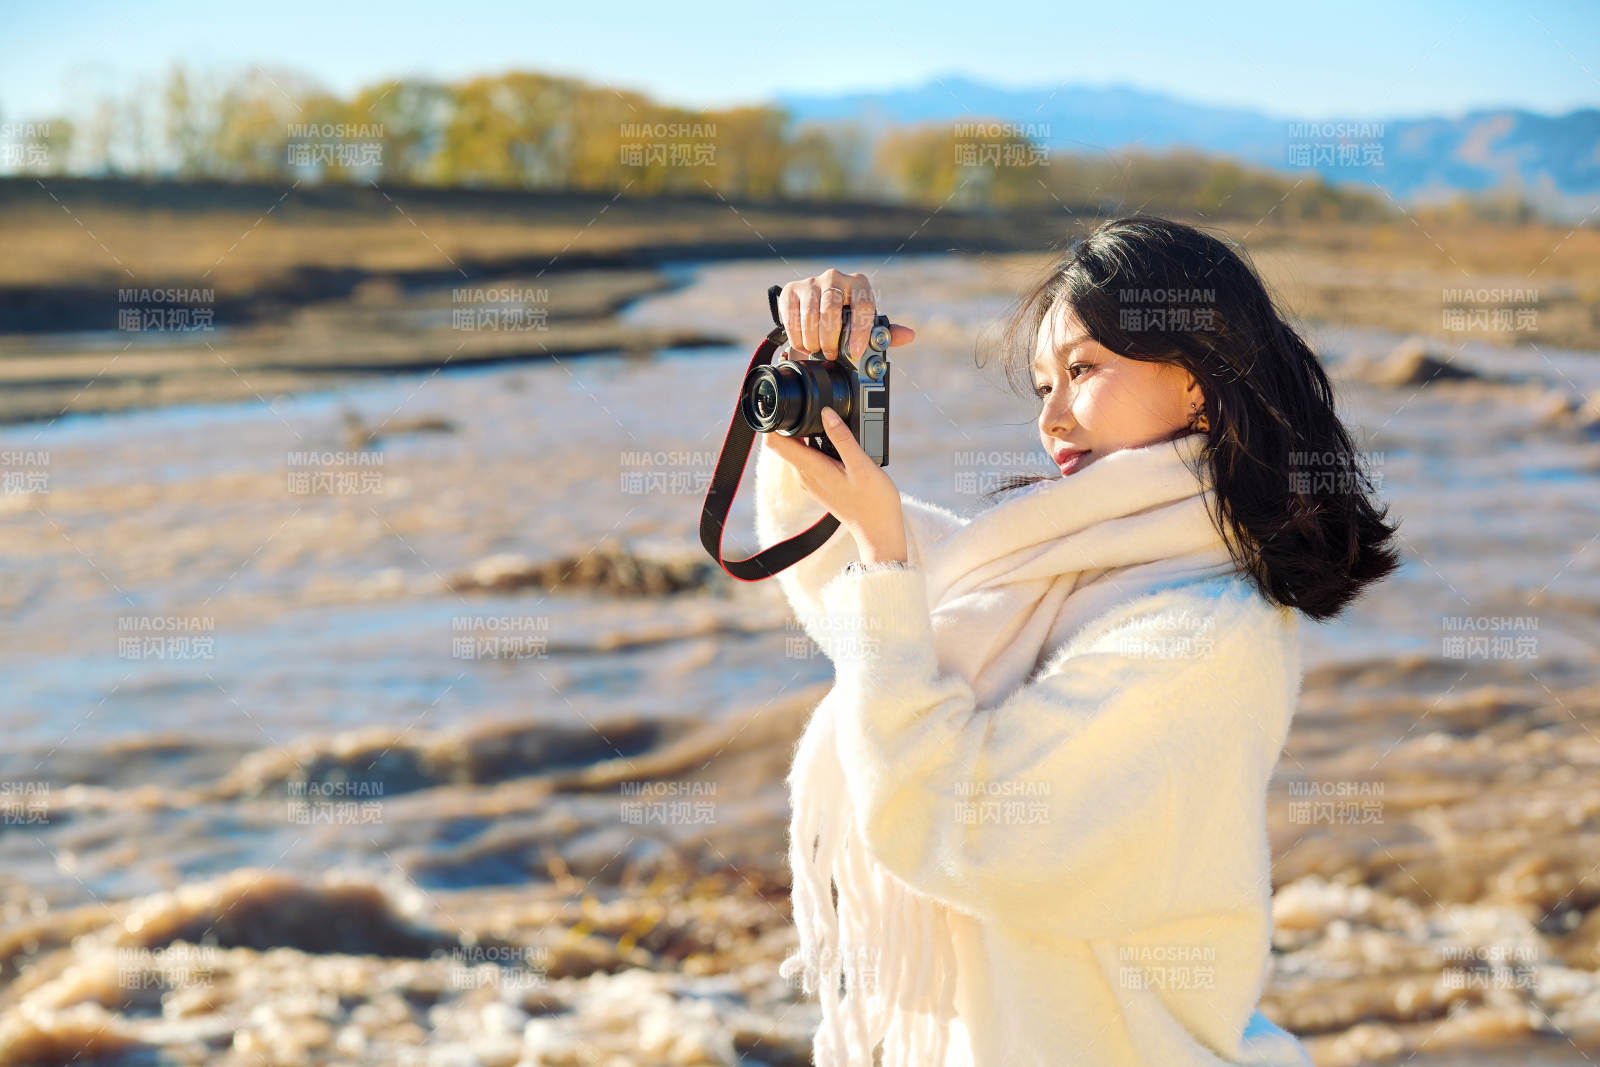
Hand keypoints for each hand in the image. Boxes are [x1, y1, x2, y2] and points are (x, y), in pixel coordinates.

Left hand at [760, 407, 907, 562]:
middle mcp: (805, 475)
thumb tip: (826, 413)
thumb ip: (843, 437)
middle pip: (785, 443)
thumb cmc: (872, 502)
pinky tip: (835, 443)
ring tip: (827, 423)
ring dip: (807, 435)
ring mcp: (811, 481)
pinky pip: (809, 459)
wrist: (878, 530)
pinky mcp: (820, 484)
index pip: (774, 443)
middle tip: (813, 409)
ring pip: (798, 450)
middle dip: (793, 424)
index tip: (785, 408)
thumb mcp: (861, 465)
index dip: (774, 423)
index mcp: (810, 468)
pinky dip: (816, 446)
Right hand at [777, 269, 916, 361]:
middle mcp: (835, 277)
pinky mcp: (791, 289)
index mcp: (859, 284)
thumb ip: (886, 333)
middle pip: (831, 308)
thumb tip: (908, 335)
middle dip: (830, 338)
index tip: (855, 352)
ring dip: (812, 338)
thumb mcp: (866, 326)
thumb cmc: (846, 319)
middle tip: (830, 354)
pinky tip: (802, 343)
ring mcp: (812, 281)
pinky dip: (796, 334)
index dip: (860, 331)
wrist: (816, 308)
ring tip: (815, 350)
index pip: (863, 305)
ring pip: (811, 313)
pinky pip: (791, 314)